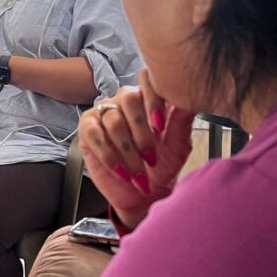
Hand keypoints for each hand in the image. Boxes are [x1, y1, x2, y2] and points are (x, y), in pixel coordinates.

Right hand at [78, 68, 193, 230]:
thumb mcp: (178, 145)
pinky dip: (110, 156)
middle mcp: (125, 101)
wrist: (143, 195)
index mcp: (148, 98)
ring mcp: (104, 112)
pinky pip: (95, 134)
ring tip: (138, 172)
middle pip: (129, 97)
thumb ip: (181, 120)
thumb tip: (188, 98)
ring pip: (113, 120)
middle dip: (141, 132)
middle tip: (151, 158)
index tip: (160, 127)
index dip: (154, 101)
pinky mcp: (87, 129)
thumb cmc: (161, 167)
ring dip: (128, 152)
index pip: (147, 80)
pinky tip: (122, 171)